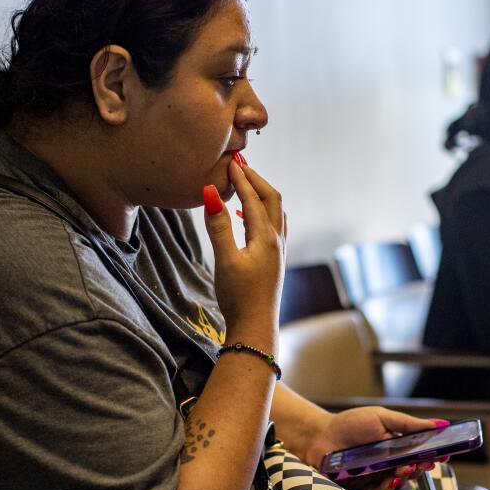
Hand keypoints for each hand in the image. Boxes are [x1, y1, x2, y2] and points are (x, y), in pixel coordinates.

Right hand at [202, 160, 286, 345]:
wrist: (255, 328)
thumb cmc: (238, 296)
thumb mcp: (225, 259)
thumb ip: (218, 226)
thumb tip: (211, 193)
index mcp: (265, 237)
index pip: (253, 197)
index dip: (241, 178)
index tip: (230, 161)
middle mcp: (277, 240)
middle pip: (271, 198)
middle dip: (256, 180)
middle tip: (240, 166)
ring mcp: (278, 250)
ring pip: (275, 212)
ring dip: (261, 194)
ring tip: (245, 185)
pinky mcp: (274, 260)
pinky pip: (273, 225)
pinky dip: (262, 212)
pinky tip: (246, 218)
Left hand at [306, 407, 445, 489]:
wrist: (319, 437)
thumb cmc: (349, 425)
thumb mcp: (381, 417)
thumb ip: (408, 424)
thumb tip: (440, 424)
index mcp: (397, 446)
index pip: (421, 453)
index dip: (434, 455)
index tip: (444, 455)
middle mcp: (390, 463)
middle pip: (414, 470)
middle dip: (422, 467)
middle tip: (426, 463)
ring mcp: (378, 477)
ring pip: (400, 484)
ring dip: (406, 477)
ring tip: (405, 468)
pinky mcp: (365, 489)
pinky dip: (388, 487)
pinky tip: (390, 480)